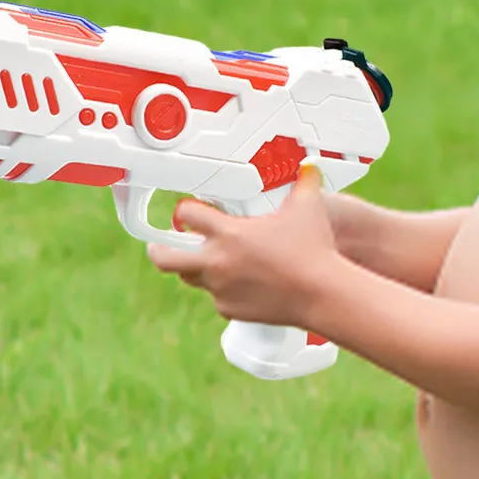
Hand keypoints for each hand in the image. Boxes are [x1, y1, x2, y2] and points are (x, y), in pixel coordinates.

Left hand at [146, 164, 338, 327]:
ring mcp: (220, 288)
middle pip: (165, 257)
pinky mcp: (229, 309)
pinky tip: (240, 283)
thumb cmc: (314, 250)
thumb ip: (304, 183)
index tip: (190, 211)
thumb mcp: (308, 208)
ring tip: (206, 261)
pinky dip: (222, 290)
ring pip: (190, 278)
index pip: (187, 214)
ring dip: (193, 268)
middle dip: (157, 249)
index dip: (186, 210)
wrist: (321, 293)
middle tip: (160, 244)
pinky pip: (217, 298)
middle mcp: (216, 261)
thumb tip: (310, 168)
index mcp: (228, 233)